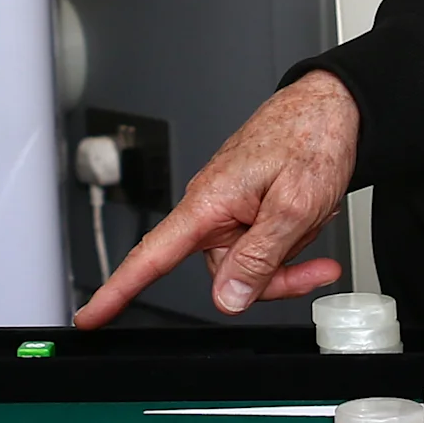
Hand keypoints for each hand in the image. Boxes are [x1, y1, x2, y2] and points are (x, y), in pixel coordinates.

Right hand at [72, 75, 357, 326]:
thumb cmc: (312, 137)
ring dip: (287, 256)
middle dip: (272, 277)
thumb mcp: (294, 207)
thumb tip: (228, 299)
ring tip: (312, 219)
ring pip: (248, 263)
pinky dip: (289, 241)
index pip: (151, 256)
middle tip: (313, 265)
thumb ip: (259, 257)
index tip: (91, 317)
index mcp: (208, 201)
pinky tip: (309, 217)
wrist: (333, 106)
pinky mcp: (246, 205)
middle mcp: (210, 204)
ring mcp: (229, 206)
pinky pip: (260, 243)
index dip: (117, 290)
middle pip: (223, 273)